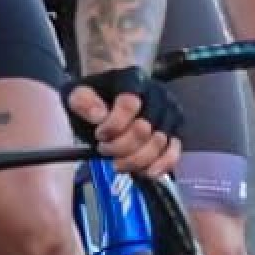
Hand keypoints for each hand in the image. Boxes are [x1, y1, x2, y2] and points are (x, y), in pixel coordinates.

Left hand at [67, 67, 185, 181]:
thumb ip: (83, 101)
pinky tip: (145, 173)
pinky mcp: (175, 132)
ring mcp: (169, 115)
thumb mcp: (79, 93)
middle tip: (104, 150)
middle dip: (120, 147)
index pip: (129, 104)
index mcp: (133, 80)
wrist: (112, 94)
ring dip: (135, 160)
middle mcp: (157, 96)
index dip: (113, 125)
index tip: (99, 134)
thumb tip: (99, 116)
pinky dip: (161, 166)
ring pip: (158, 144)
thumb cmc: (96, 96)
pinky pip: (173, 153)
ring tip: (117, 163)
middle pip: (143, 129)